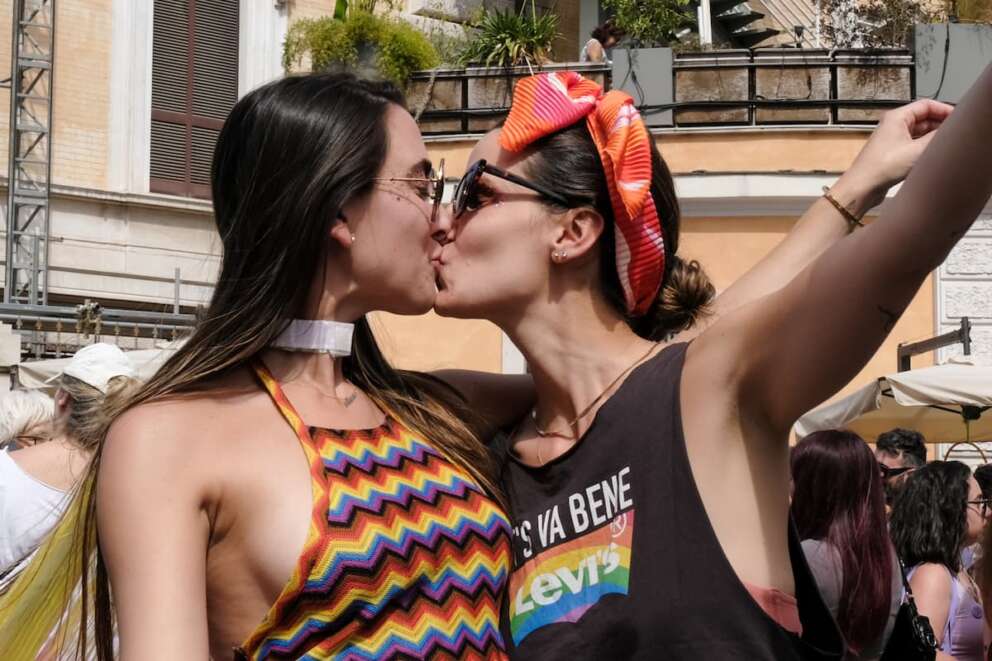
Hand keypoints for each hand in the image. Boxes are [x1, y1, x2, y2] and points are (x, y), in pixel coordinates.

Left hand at [834, 99, 954, 214]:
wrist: (862, 188)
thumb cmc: (882, 167)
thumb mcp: (917, 150)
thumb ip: (937, 137)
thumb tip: (951, 131)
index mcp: (897, 117)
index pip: (926, 105)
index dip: (944, 109)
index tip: (958, 118)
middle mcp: (893, 125)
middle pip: (924, 118)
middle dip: (940, 124)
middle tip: (955, 133)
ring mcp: (892, 139)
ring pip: (919, 132)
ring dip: (932, 137)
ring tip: (945, 145)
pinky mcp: (892, 153)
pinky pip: (913, 145)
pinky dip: (924, 147)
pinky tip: (933, 155)